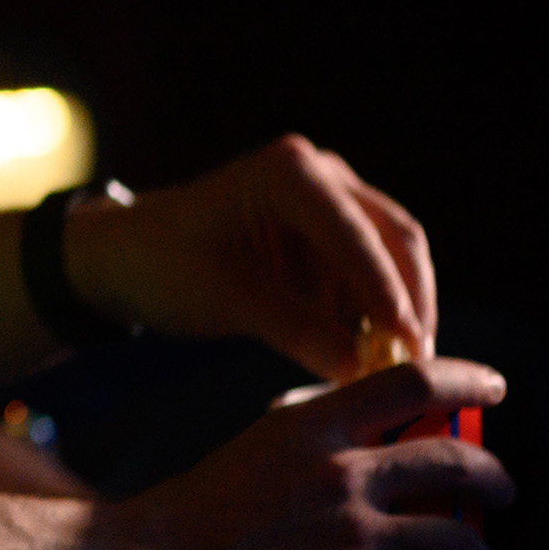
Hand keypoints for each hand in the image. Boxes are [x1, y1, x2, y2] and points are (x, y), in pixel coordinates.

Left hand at [75, 135, 435, 381]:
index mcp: (289, 172)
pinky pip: (371, 275)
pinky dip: (377, 314)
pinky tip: (381, 359)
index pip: (357, 235)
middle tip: (423, 366)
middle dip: (410, 303)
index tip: (412, 347)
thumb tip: (370, 377)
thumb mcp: (233, 302)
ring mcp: (330, 201)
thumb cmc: (166, 265)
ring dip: (401, 311)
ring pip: (392, 258)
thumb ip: (304, 335)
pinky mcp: (331, 236)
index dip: (388, 292)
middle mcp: (320, 175)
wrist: (126, 257)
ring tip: (407, 372)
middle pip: (394, 239)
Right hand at [112, 357, 511, 549]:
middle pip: (457, 461)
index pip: (410, 382)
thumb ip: (311, 442)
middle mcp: (340, 472)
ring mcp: (350, 532)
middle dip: (495, 479)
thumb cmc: (191, 512)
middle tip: (500, 492)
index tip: (495, 386)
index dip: (467, 379)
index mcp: (312, 427)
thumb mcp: (254, 448)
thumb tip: (362, 450)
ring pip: (459, 540)